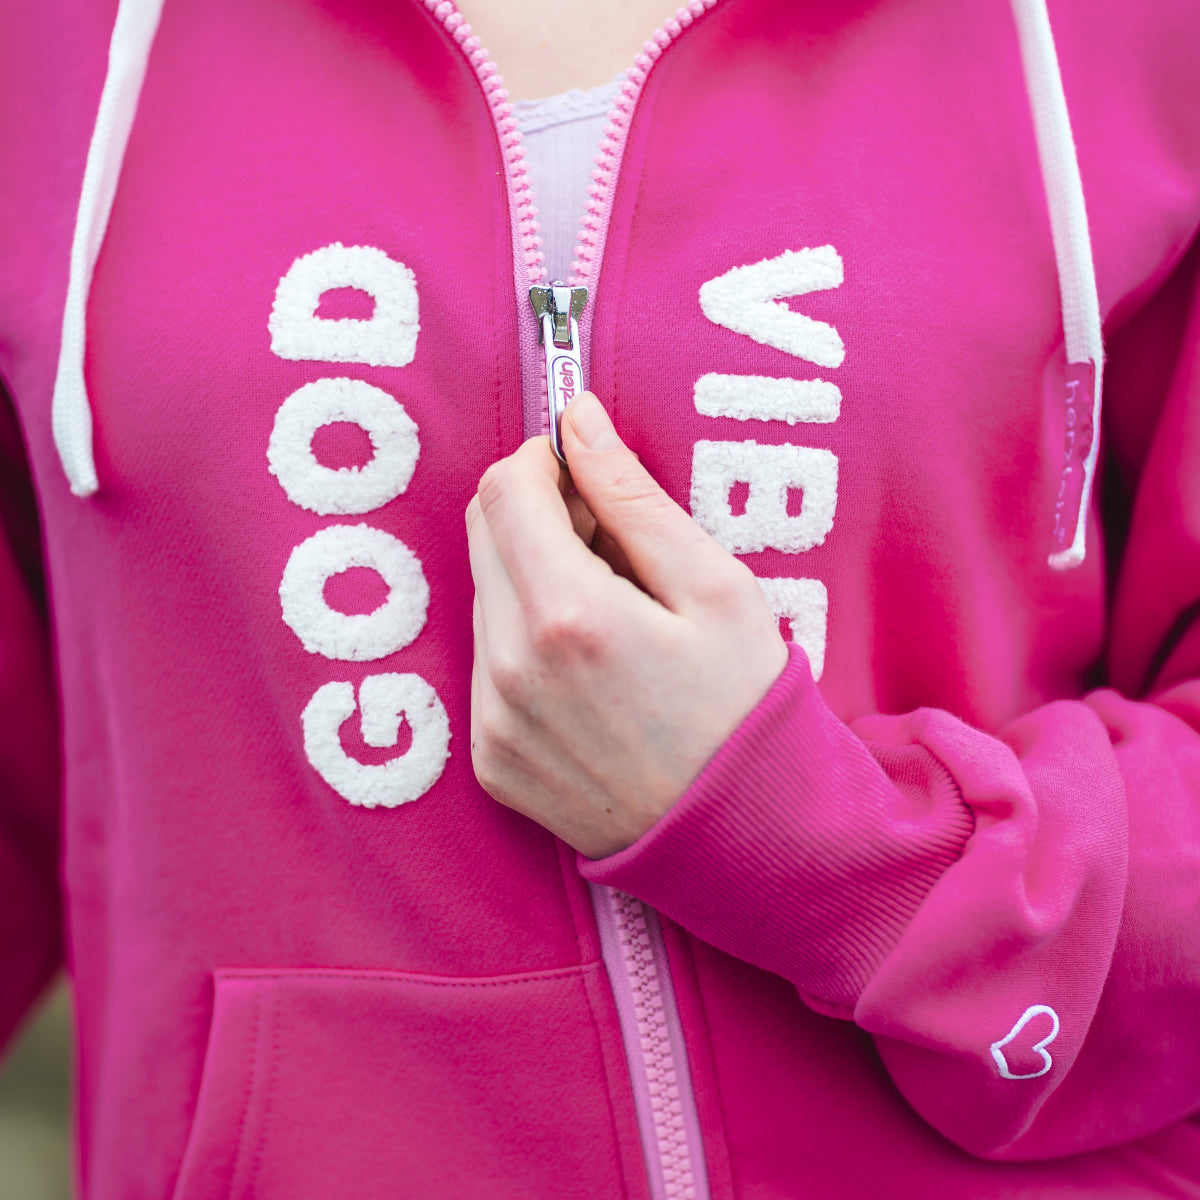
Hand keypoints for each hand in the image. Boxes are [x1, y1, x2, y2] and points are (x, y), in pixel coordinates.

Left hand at [465, 393, 787, 858]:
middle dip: (535, 513)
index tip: (583, 469)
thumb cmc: (746, 705)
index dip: (541, 460)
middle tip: (609, 538)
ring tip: (610, 610)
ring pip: (485, 600)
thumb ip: (632, 496)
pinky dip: (527, 641)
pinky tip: (591, 668)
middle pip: (483, 537)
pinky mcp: (491, 760)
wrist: (744, 837)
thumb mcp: (713, 586)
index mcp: (568, 615)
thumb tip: (577, 418)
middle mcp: (511, 669)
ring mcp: (494, 721)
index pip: (504, 491)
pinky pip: (488, 666)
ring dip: (532, 578)